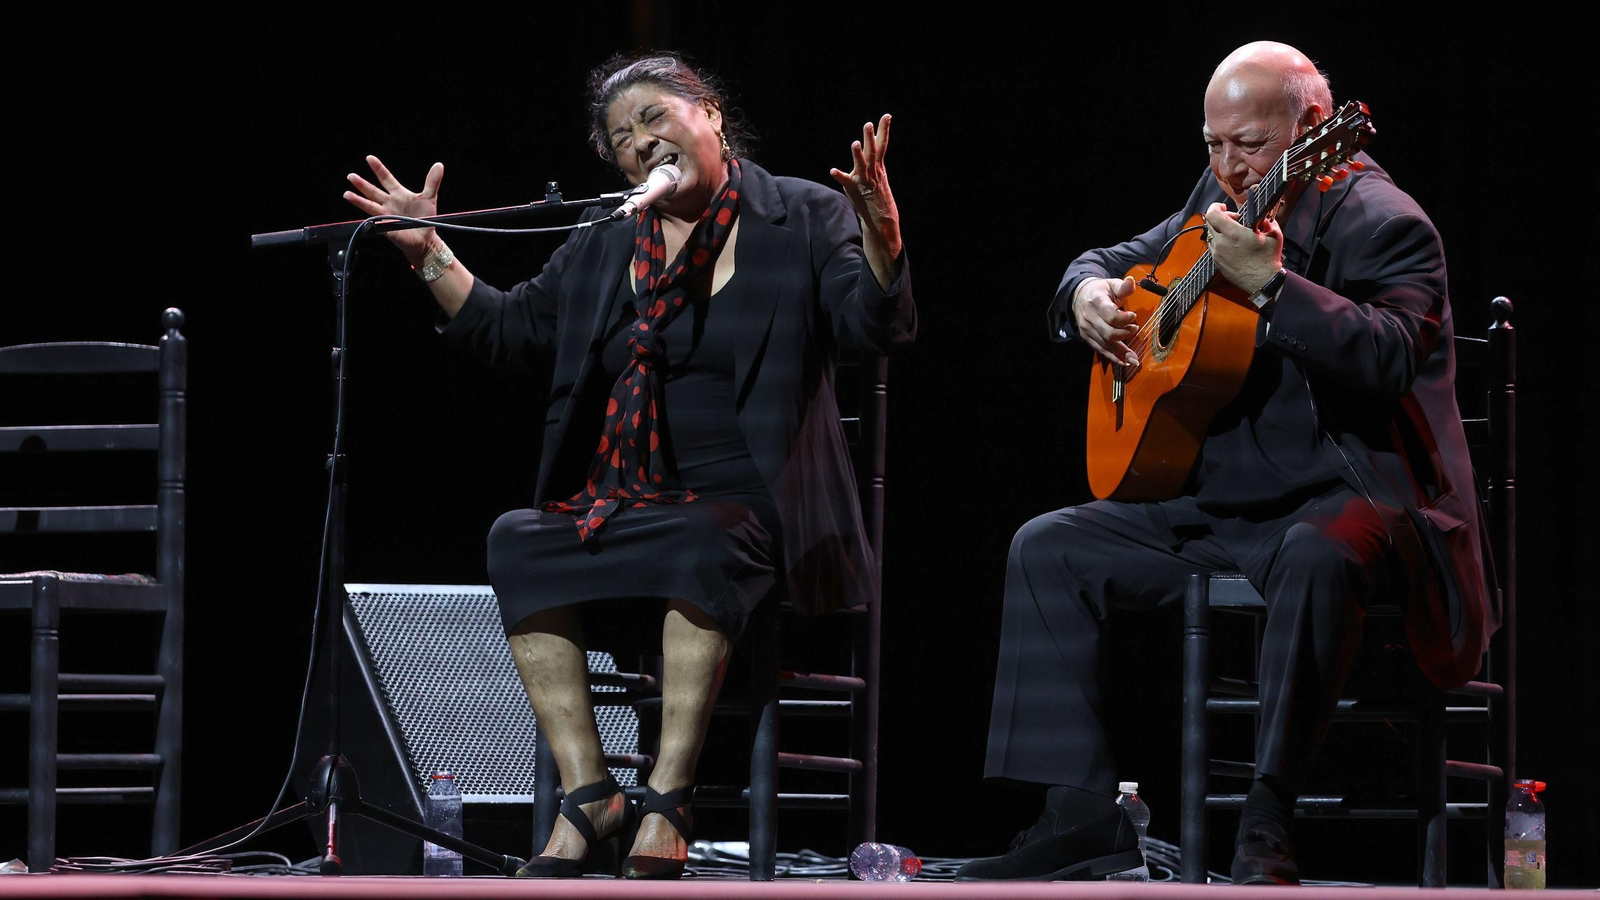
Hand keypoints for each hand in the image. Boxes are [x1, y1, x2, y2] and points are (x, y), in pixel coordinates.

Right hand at [343, 155, 444, 263]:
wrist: (426, 240)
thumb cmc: (426, 219)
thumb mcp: (430, 198)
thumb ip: (432, 182)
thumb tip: (439, 165)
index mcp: (398, 194)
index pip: (385, 178)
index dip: (378, 168)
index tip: (369, 158)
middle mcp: (389, 203)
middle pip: (373, 191)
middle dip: (362, 184)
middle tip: (351, 176)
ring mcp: (386, 215)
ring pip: (369, 206)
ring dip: (358, 200)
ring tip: (347, 194)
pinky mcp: (386, 227)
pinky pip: (375, 222)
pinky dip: (370, 220)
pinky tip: (362, 217)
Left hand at [830, 114, 900, 259]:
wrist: (882, 218)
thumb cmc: (878, 194)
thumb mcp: (880, 174)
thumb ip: (875, 159)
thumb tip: (872, 142)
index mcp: (879, 166)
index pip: (883, 144)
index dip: (884, 129)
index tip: (887, 116)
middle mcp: (873, 171)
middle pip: (873, 151)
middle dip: (871, 137)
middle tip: (869, 124)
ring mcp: (864, 180)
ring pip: (862, 164)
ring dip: (858, 154)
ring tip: (855, 143)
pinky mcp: (854, 189)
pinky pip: (846, 181)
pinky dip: (840, 175)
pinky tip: (833, 171)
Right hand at [1074, 276, 1140, 366]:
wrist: (1080, 296)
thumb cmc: (1100, 291)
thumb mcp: (1111, 284)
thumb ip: (1123, 286)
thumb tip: (1131, 282)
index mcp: (1096, 302)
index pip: (1110, 315)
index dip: (1124, 319)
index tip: (1133, 316)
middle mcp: (1090, 317)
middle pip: (1108, 333)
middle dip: (1124, 335)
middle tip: (1135, 329)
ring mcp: (1087, 329)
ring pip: (1105, 344)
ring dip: (1121, 353)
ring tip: (1134, 359)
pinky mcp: (1087, 337)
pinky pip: (1100, 349)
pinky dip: (1112, 357)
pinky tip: (1123, 361)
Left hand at [1203, 202, 1282, 294]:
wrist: (1263, 282)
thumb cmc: (1268, 259)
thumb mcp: (1274, 234)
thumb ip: (1266, 221)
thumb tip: (1262, 216)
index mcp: (1234, 234)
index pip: (1212, 214)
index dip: (1216, 207)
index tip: (1224, 208)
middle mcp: (1222, 243)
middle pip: (1210, 224)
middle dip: (1221, 218)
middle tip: (1235, 221)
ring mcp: (1218, 254)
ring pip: (1211, 236)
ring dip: (1220, 232)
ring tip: (1235, 235)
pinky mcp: (1217, 263)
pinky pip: (1214, 248)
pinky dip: (1220, 243)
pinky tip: (1233, 246)